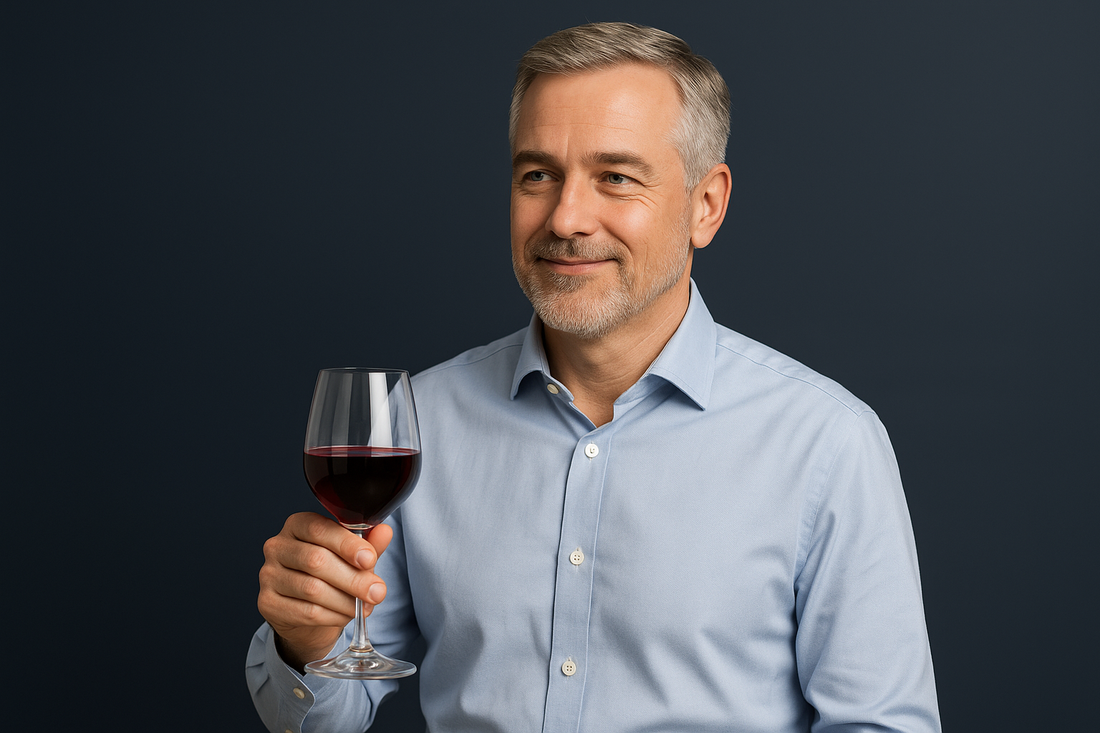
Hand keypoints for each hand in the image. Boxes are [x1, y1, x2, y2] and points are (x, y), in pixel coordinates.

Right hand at [257, 512, 393, 671]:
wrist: (307, 612)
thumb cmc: (331, 574)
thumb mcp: (352, 556)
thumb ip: (368, 544)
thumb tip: (385, 531)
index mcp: (298, 524)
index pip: (320, 529)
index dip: (347, 545)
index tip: (370, 560)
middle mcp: (277, 546)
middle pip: (316, 561)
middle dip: (353, 578)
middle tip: (377, 591)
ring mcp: (268, 575)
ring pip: (312, 589)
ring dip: (346, 601)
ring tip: (366, 606)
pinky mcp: (267, 603)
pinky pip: (305, 612)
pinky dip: (333, 616)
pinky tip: (346, 615)